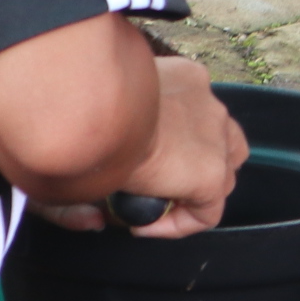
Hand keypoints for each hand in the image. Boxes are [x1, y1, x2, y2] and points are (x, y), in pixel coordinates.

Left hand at [35, 56, 246, 238]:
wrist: (86, 94)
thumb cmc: (86, 150)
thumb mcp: (73, 200)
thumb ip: (80, 217)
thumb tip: (93, 219)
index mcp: (206, 176)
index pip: (210, 214)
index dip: (176, 226)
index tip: (139, 223)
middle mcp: (218, 138)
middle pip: (225, 173)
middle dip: (195, 189)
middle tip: (157, 192)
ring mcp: (209, 102)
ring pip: (226, 134)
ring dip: (207, 149)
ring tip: (172, 153)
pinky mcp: (192, 74)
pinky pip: (202, 100)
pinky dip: (187, 112)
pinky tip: (154, 113)